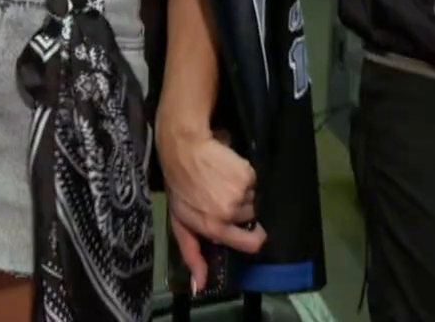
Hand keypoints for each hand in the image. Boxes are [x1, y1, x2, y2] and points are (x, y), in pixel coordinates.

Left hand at [157, 121, 267, 295]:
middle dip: (240, 208)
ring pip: (254, 199)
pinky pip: (255, 181)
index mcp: (213, 227)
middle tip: (220, 195)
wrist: (183, 147)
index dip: (254, 238)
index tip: (250, 229)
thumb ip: (192, 255)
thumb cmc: (180, 186)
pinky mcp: (247, 175)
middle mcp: (229, 213)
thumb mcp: (180, 222)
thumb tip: (200, 286)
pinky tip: (227, 169)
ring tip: (221, 182)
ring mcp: (240, 193)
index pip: (251, 243)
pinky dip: (244, 175)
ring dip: (242, 191)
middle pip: (252, 217)